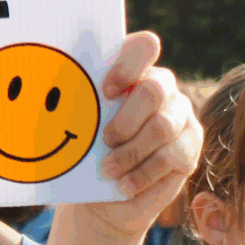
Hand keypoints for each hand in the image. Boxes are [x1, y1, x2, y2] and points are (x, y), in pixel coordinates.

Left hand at [90, 32, 200, 236]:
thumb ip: (78, 107)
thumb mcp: (79, 128)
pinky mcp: (190, 145)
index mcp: (133, 72)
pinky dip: (144, 173)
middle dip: (126, 121)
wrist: (106, 196)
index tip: (106, 92)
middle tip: (106, 141)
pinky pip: (173, 156)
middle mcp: (162, 87)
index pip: (143, 48)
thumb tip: (54, 97)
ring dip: (131, 152)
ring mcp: (180, 114)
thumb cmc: (89, 153)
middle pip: (154, 91)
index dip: (127, 66)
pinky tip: (126, 185)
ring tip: (109, 170)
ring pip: (163, 127)